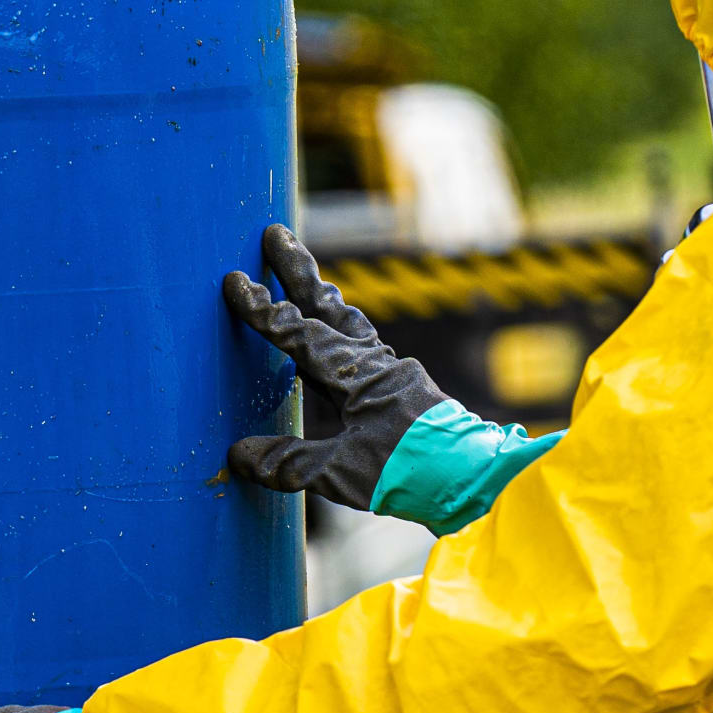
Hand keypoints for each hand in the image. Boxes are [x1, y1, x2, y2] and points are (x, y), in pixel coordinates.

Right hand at [222, 223, 450, 508]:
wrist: (477, 480)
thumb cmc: (412, 473)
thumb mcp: (342, 473)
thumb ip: (290, 462)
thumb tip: (239, 455)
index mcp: (358, 376)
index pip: (300, 335)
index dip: (263, 310)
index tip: (235, 280)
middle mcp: (376, 365)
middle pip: (328, 309)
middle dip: (299, 271)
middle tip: (275, 232)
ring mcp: (393, 375)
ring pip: (349, 325)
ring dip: (323, 300)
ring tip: (306, 279)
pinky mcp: (404, 391)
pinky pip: (364, 348)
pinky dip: (343, 333)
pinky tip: (337, 340)